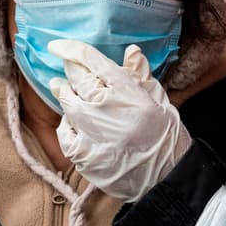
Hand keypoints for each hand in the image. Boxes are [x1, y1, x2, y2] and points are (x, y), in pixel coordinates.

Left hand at [48, 40, 190, 200]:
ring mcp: (90, 132)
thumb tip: (131, 50)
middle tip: (67, 66)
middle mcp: (105, 108)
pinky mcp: (82, 154)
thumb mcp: (160, 101)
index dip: (71, 49)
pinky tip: (71, 121)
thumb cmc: (166, 138)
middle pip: (76, 78)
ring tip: (63, 89)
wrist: (166, 180)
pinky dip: (66, 123)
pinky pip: (64, 131)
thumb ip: (141, 75)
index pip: (91, 61)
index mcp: (126, 91)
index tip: (59, 46)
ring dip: (64, 92)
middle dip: (69, 68)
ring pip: (67, 102)